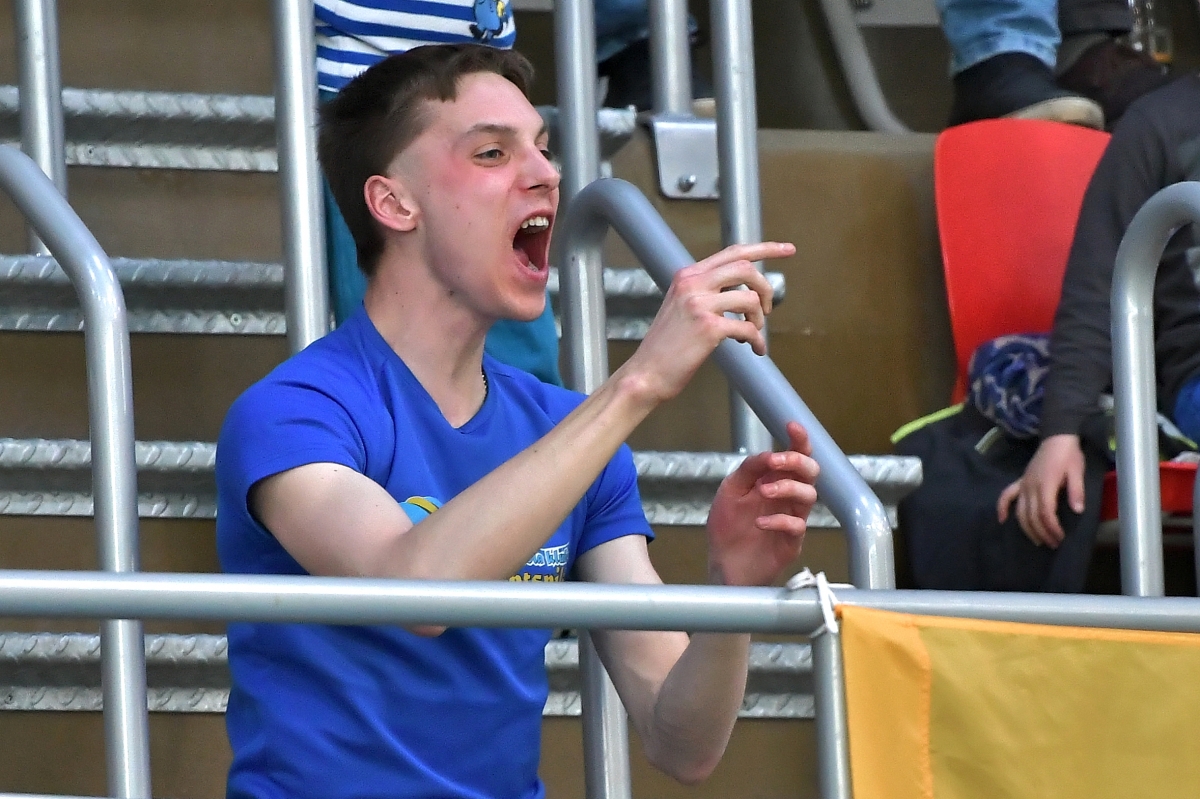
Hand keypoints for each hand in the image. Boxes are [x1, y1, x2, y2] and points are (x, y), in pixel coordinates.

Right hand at [620, 242, 795, 404]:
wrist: (645, 374)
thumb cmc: (665, 347)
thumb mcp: (680, 307)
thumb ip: (704, 292)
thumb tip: (742, 291)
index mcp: (687, 276)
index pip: (732, 252)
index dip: (765, 248)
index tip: (787, 250)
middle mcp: (692, 284)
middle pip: (746, 268)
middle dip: (765, 288)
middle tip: (766, 309)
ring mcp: (699, 304)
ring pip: (749, 299)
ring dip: (759, 319)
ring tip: (753, 333)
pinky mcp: (708, 328)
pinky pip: (747, 329)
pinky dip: (757, 341)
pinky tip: (755, 350)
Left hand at [706, 422, 818, 586]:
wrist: (723, 565)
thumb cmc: (727, 527)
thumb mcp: (730, 491)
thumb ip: (748, 470)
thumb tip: (768, 453)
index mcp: (774, 481)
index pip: (795, 456)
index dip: (799, 440)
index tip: (792, 427)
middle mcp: (787, 497)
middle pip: (811, 471)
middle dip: (797, 461)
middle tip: (775, 462)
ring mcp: (792, 518)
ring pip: (810, 495)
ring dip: (787, 487)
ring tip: (763, 492)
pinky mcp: (792, 542)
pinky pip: (798, 525)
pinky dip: (780, 520)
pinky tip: (759, 523)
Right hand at [997, 434, 1085, 548]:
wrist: (1057, 437)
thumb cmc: (1069, 455)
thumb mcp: (1077, 471)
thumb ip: (1076, 491)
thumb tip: (1078, 510)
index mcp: (1045, 485)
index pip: (1045, 513)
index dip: (1052, 528)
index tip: (1060, 538)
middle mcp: (1030, 487)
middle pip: (1032, 516)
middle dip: (1042, 533)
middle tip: (1053, 544)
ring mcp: (1023, 485)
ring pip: (1020, 511)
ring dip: (1027, 528)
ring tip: (1038, 541)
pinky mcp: (1020, 482)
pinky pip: (1007, 496)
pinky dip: (1002, 508)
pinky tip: (1002, 519)